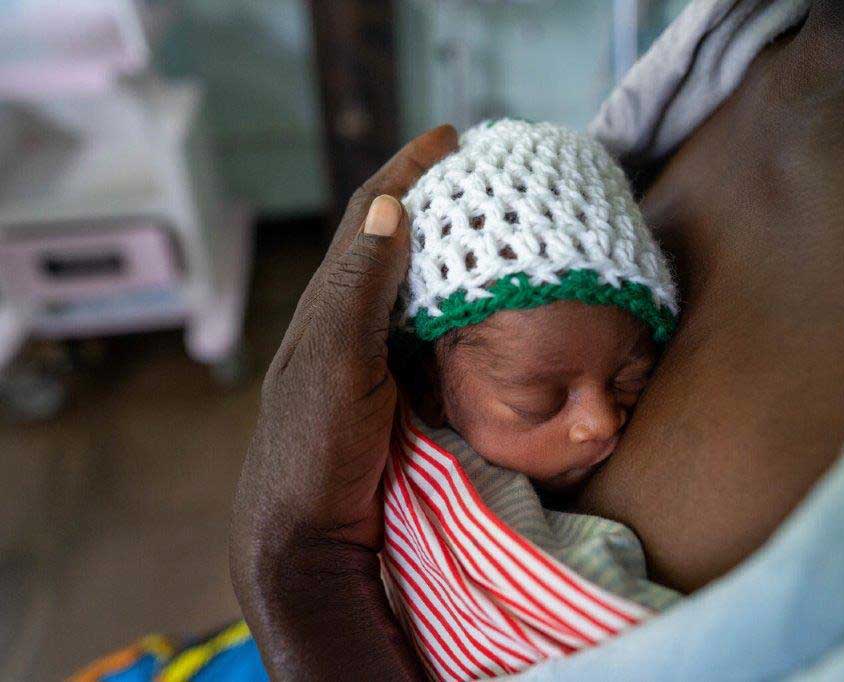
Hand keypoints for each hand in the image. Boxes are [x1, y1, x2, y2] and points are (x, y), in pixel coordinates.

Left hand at [230, 125, 457, 679]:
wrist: (304, 533)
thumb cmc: (314, 446)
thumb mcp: (335, 361)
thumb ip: (360, 287)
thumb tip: (391, 204)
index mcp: (329, 303)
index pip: (370, 216)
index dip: (406, 171)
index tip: (449, 137)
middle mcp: (346, 319)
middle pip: (388, 238)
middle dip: (427, 196)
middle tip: (475, 170)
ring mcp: (369, 355)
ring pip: (407, 280)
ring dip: (441, 243)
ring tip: (482, 219)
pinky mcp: (390, 387)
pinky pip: (422, 324)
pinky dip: (448, 295)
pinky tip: (473, 296)